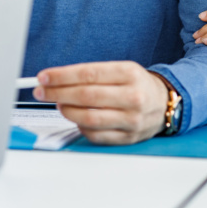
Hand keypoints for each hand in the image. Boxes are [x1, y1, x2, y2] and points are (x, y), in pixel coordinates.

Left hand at [33, 61, 167, 144]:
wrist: (165, 103)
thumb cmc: (137, 85)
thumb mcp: (121, 69)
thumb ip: (91, 74)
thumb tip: (55, 80)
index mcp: (129, 73)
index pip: (88, 74)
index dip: (61, 76)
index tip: (43, 77)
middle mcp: (132, 96)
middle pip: (86, 96)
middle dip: (57, 93)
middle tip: (41, 92)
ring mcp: (132, 119)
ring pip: (89, 118)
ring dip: (66, 111)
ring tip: (58, 104)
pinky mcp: (128, 138)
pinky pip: (96, 135)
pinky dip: (80, 127)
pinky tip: (75, 118)